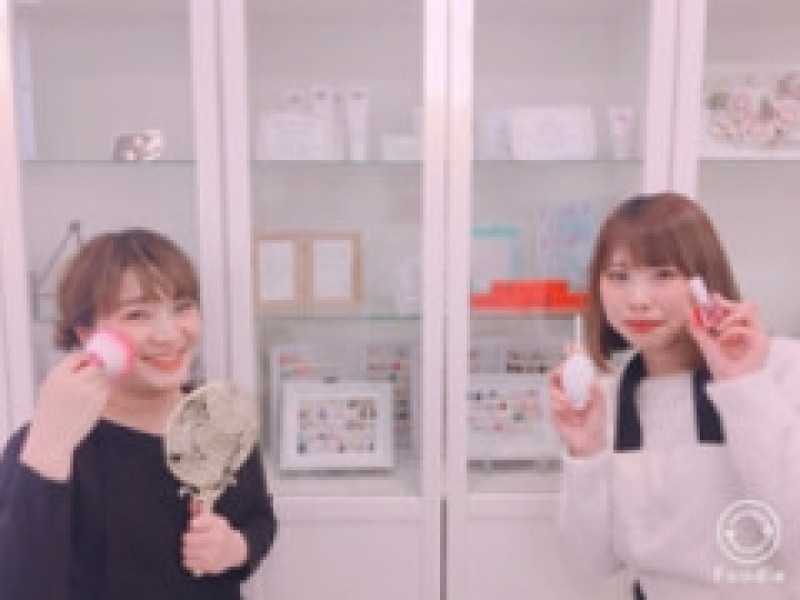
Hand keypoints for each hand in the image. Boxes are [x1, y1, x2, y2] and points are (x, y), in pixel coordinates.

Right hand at [21, 352, 109, 479]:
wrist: (52, 437)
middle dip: (94, 371)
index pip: (77, 356)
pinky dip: (102, 393)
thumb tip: (89, 358)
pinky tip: (91, 401)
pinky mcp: (98, 403)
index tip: (87, 363)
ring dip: (98, 382)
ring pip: (102, 378)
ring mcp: (87, 392)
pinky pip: (106, 390)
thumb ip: (66, 372)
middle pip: (95, 366)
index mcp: (57, 376)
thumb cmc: (51, 412)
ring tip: (86, 394)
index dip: (84, 359)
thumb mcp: (50, 387)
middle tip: (89, 379)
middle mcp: (73, 382)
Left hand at [182, 500, 247, 576]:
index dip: (191, 526)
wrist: (237, 550)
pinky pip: (189, 563)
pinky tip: (195, 556)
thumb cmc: (222, 533)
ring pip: (186, 551)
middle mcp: (217, 540)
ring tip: (194, 547)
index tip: (194, 527)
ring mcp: (213, 555)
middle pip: (187, 538)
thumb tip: (191, 500)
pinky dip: (188, 559)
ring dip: (186, 549)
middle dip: (187, 538)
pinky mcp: (209, 567)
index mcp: (218, 525)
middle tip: (192, 538)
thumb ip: (201, 511)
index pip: (194, 524)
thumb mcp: (215, 519)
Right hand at [549, 361, 606, 456]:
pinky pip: (553, 406)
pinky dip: (561, 409)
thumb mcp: (600, 407)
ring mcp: (559, 403)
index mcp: (578, 390)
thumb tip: (592, 381)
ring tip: (569, 404)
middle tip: (558, 373)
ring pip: (553, 391)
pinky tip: (569, 416)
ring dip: (559, 395)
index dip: (567, 366)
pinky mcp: (554, 414)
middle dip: (556, 374)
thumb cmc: (596, 423)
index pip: (569, 374)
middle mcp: (567, 394)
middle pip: (555, 378)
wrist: (589, 442)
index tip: (567, 361)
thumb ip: (597, 394)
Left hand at [688, 294, 769, 380]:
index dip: (724, 302)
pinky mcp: (761, 342)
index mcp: (740, 329)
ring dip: (731, 315)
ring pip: (751, 310)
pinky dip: (733, 331)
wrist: (731, 383)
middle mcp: (751, 330)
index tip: (712, 298)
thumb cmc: (722, 367)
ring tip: (718, 326)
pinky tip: (723, 339)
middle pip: (747, 305)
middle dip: (728, 304)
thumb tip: (690, 317)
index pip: (737, 308)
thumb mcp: (707, 345)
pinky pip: (748, 328)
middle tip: (714, 306)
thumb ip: (700, 331)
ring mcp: (758, 334)